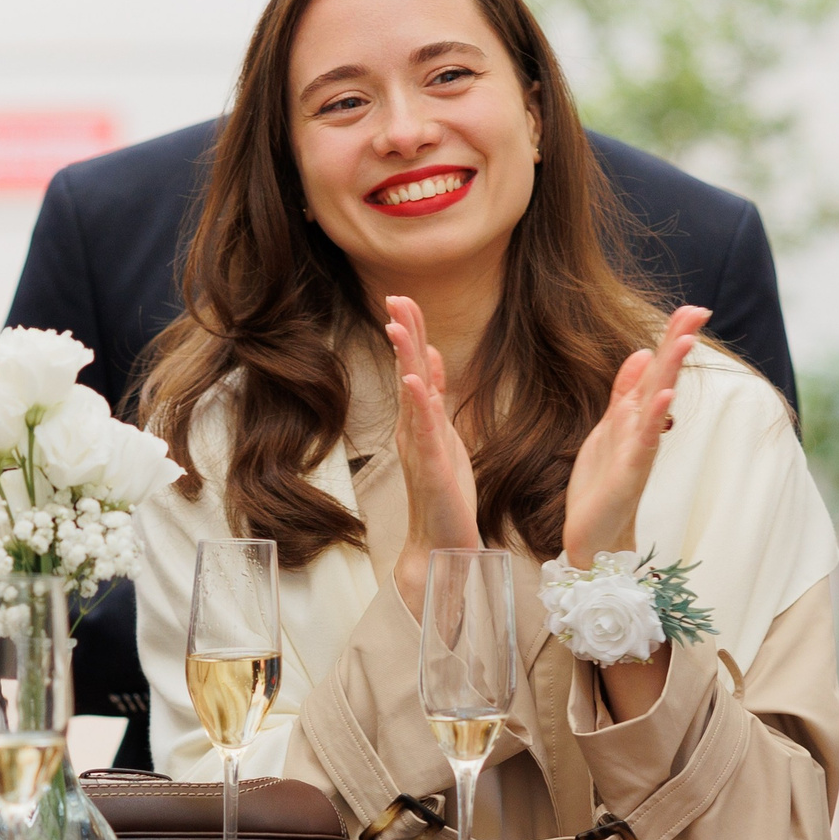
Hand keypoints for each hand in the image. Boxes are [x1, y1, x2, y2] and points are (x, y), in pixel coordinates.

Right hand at [385, 295, 480, 612]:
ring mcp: (420, 446)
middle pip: (406, 370)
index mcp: (420, 419)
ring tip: (396, 327)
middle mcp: (413, 428)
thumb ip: (433, 397)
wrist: (442, 542)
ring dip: (404, 359)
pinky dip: (418, 404)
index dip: (409, 332)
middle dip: (403, 333)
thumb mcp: (443, 435)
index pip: (412, 366)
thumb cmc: (444, 491)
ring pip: (411, 394)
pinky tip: (413, 381)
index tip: (402, 298)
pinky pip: (424, 430)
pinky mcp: (431, 467)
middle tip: (394, 297)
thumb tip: (428, 358)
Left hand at [563, 305, 707, 566]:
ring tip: (686, 340)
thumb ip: (624, 393)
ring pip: (657, 404)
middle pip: (662, 379)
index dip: (671, 339)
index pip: (656, 369)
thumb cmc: (602, 483)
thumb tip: (642, 352)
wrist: (592, 535)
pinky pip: (645, 442)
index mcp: (634, 416)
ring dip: (671, 372)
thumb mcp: (608, 427)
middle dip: (677, 344)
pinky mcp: (630, 473)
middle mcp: (642, 429)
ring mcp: (638, 450)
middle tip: (699, 310)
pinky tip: (665, 397)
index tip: (692, 308)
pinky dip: (655, 419)